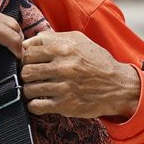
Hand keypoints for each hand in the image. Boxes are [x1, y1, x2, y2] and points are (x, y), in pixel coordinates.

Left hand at [20, 31, 140, 118]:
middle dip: (26, 74)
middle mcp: (63, 67)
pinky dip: (34, 104)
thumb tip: (29, 41)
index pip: (28, 52)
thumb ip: (53, 38)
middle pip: (26, 71)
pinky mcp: (65, 105)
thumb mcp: (79, 41)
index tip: (30, 63)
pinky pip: (36, 106)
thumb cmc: (97, 62)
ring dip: (29, 90)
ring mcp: (63, 87)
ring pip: (28, 89)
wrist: (118, 86)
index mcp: (64, 48)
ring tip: (37, 89)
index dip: (25, 58)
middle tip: (32, 77)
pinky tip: (41, 100)